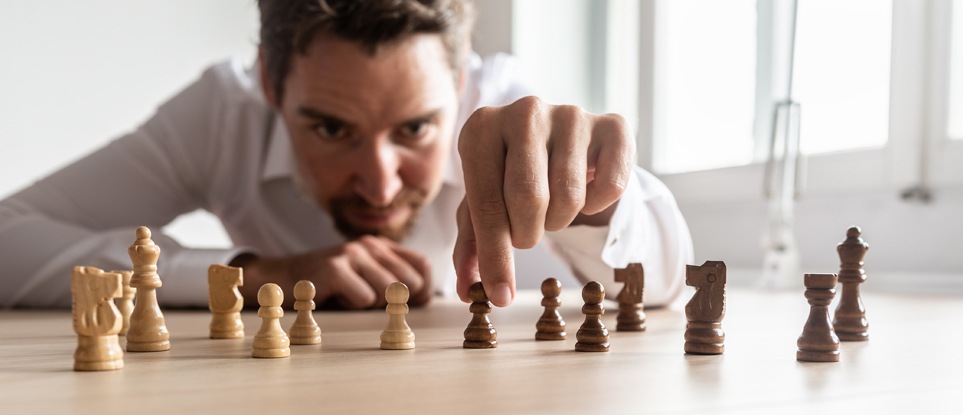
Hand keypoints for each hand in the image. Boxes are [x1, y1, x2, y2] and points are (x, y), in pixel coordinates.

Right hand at [233, 235, 431, 308]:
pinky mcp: (335, 268)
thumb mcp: (363, 278)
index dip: (422, 290)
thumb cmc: (326, 285)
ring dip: (371, 305)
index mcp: (379, 245)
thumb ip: (393, 283)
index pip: (422, 265)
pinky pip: (365, 299)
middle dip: (398, 302)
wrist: (279, 278)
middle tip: (370, 302)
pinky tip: (335, 296)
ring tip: (348, 296)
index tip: (407, 304)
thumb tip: (425, 300)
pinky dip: (352, 306)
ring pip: (390, 292)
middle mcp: (369, 244)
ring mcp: (351, 254)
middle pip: (411, 281)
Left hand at [453, 96, 633, 306]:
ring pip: (570, 197)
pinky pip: (611, 185)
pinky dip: (598, 205)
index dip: (495, 257)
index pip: (486, 203)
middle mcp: (523, 112)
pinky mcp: (612, 125)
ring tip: (551, 207)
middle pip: (529, 199)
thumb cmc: (510, 178)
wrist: (557, 144)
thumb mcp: (482, 206)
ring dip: (560, 221)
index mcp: (480, 128)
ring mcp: (570, 114)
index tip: (500, 296)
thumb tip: (470, 292)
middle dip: (528, 234)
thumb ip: (472, 248)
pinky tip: (585, 193)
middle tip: (527, 232)